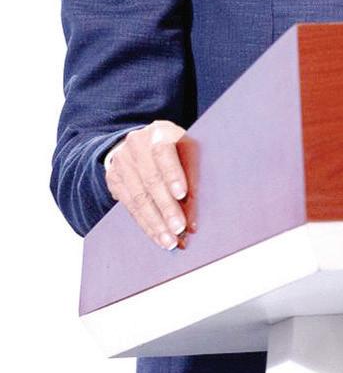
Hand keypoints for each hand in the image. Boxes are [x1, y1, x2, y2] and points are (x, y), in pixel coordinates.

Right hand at [104, 119, 191, 249]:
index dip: (172, 174)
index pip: (163, 152)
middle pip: (151, 179)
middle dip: (166, 208)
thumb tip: (198, 210)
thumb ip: (193, 172)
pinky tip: (158, 237)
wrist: (142, 144)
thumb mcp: (187, 150)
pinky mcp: (114, 179)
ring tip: (170, 241)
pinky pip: (130, 207)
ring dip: (156, 223)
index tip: (182, 194)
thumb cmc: (175, 149)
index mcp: (159, 132)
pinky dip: (146, 225)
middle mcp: (136, 144)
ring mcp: (122, 162)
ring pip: (138, 197)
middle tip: (179, 228)